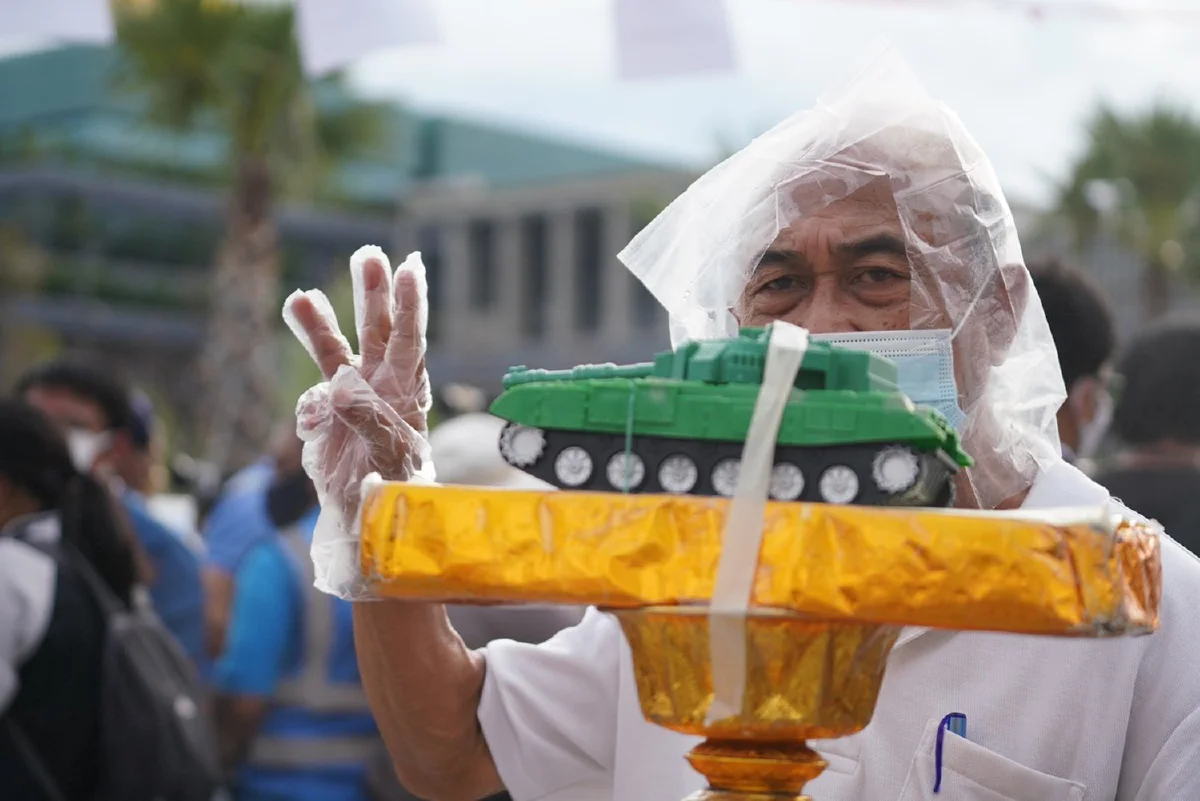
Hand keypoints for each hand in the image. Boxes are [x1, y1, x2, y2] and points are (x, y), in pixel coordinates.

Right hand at [283, 247, 433, 558]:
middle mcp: (379, 387)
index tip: (409, 269)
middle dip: (370, 294)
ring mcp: (349, 401)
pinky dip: (308, 411)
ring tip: (298, 298)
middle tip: (367, 255)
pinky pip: (310, 405)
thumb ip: (368, 419)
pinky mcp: (324, 420)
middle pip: (374, 331)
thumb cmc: (394, 486)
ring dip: (319, 326)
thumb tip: (338, 386)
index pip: (409, 340)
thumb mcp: (389, 455)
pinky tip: (314, 429)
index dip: (410, 304)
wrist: (367, 522)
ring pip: (333, 354)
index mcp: (406, 391)